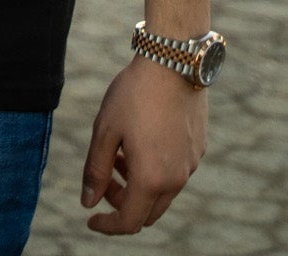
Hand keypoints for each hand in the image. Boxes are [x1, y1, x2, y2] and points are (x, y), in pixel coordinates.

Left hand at [81, 59, 207, 233]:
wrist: (173, 61)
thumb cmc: (134, 94)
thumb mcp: (105, 130)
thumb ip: (96, 170)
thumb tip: (88, 203)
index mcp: (151, 179)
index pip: (129, 222)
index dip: (108, 225)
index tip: (91, 218)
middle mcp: (176, 179)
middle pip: (147, 212)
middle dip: (122, 203)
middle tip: (104, 178)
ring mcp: (190, 165)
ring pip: (162, 193)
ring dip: (138, 185)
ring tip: (119, 153)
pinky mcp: (198, 149)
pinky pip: (175, 173)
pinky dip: (155, 171)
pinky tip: (141, 141)